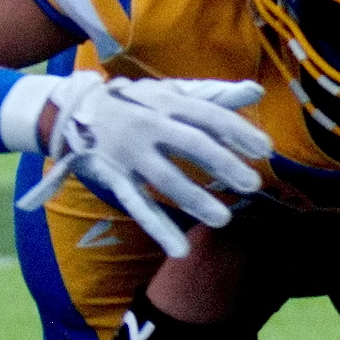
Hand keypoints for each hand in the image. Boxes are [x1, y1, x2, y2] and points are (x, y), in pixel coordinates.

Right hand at [32, 69, 271, 259]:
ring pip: (165, 178)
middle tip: (252, 184)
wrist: (74, 110)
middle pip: (191, 144)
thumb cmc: (136, 103)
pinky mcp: (114, 177)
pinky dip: (159, 228)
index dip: (238, 131)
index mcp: (167, 102)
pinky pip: (139, 205)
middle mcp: (149, 125)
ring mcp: (130, 153)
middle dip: (223, 164)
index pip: (209, 116)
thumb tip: (257, 89)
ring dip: (194, 199)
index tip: (265, 149)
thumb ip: (215, 96)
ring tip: (223, 219)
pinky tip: (180, 250)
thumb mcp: (171, 93)